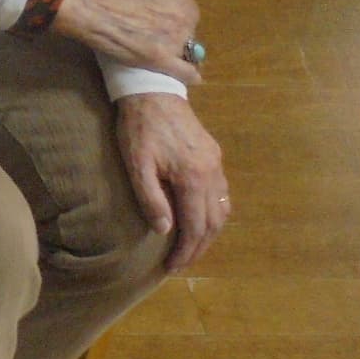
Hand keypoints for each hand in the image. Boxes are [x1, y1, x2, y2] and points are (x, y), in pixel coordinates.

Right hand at [54, 0, 212, 82]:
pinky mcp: (156, 59)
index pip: (189, 12)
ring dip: (176, 51)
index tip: (158, 17)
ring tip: (153, 49)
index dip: (174, 15)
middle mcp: (182, 18)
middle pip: (187, 32)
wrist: (85, 1)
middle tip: (150, 32)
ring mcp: (170, 40)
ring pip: (183, 51)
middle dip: (174, 32)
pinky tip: (192, 78)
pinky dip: (189, 75)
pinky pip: (182, 72)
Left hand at [116, 93, 229, 272]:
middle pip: (213, 222)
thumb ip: (151, 199)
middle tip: (182, 264)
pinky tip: (201, 220)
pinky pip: (222, 193)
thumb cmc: (139, 129)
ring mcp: (216, 163)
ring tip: (191, 248)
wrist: (153, 91)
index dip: (186, 251)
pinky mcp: (214, 155)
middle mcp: (212, 173)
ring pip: (222, 209)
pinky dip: (214, 214)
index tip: (173, 267)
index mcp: (193, 177)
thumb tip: (164, 230)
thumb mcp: (137, 165)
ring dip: (209, 233)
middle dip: (199, 247)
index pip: (195, 226)